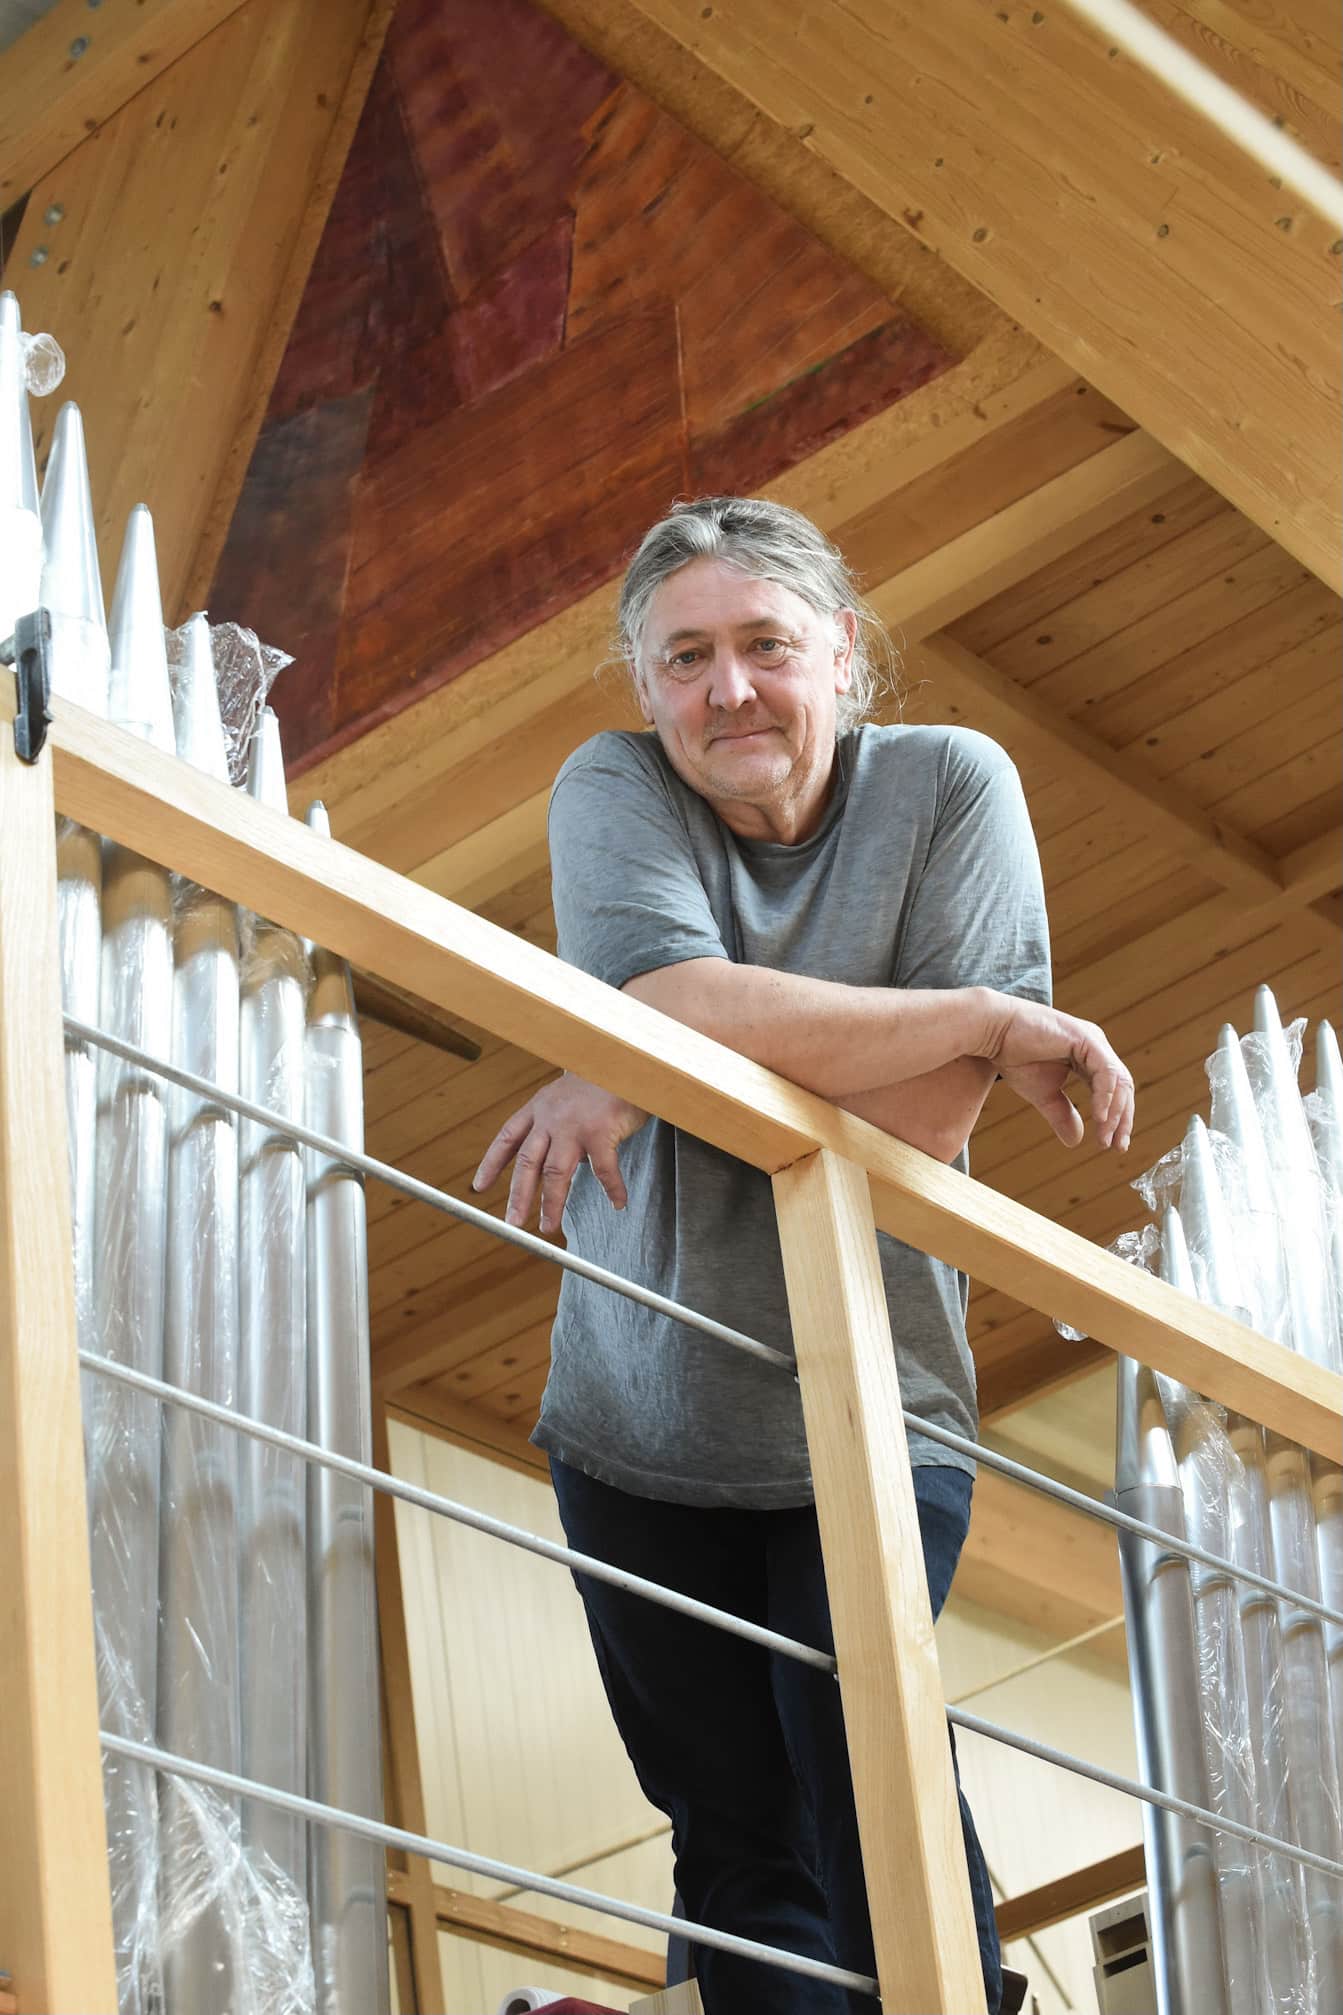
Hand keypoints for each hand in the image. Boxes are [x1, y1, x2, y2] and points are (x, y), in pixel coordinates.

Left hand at [472, 1073, 648, 1232]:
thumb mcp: (565, 1097)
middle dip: (519, 1195)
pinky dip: (612, 1189)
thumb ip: (555, 1126)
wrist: (624, 1058)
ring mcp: (574, 1126)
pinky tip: (618, 1203)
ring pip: (556, 1172)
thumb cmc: (599, 1081)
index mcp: (538, 1108)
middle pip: (528, 1162)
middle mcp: (551, 1118)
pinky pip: (604, 1170)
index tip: (478, 1186)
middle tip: (513, 1222)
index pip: (507, 1138)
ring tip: (549, 1225)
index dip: (491, 1163)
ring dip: (551, 1202)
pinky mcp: (600, 1131)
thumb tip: (558, 1164)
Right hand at [972, 990, 1134, 1150]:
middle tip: (1116, 1146)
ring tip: (1104, 1137)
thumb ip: (1062, 1115)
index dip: (1116, 1119)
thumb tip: (1076, 1142)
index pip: (1114, 1091)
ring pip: (1119, 1081)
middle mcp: (1097, 1048)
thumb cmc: (1014, 1056)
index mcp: (1089, 1058)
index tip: (1113, 1145)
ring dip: (1115, 1112)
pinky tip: (1099, 1117)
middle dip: (1122, 1119)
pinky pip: (1106, 1072)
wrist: (993, 1031)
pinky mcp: (1086, 1038)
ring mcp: (1094, 1041)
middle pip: (1123, 1087)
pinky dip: (1106, 1096)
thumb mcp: (1043, 1094)